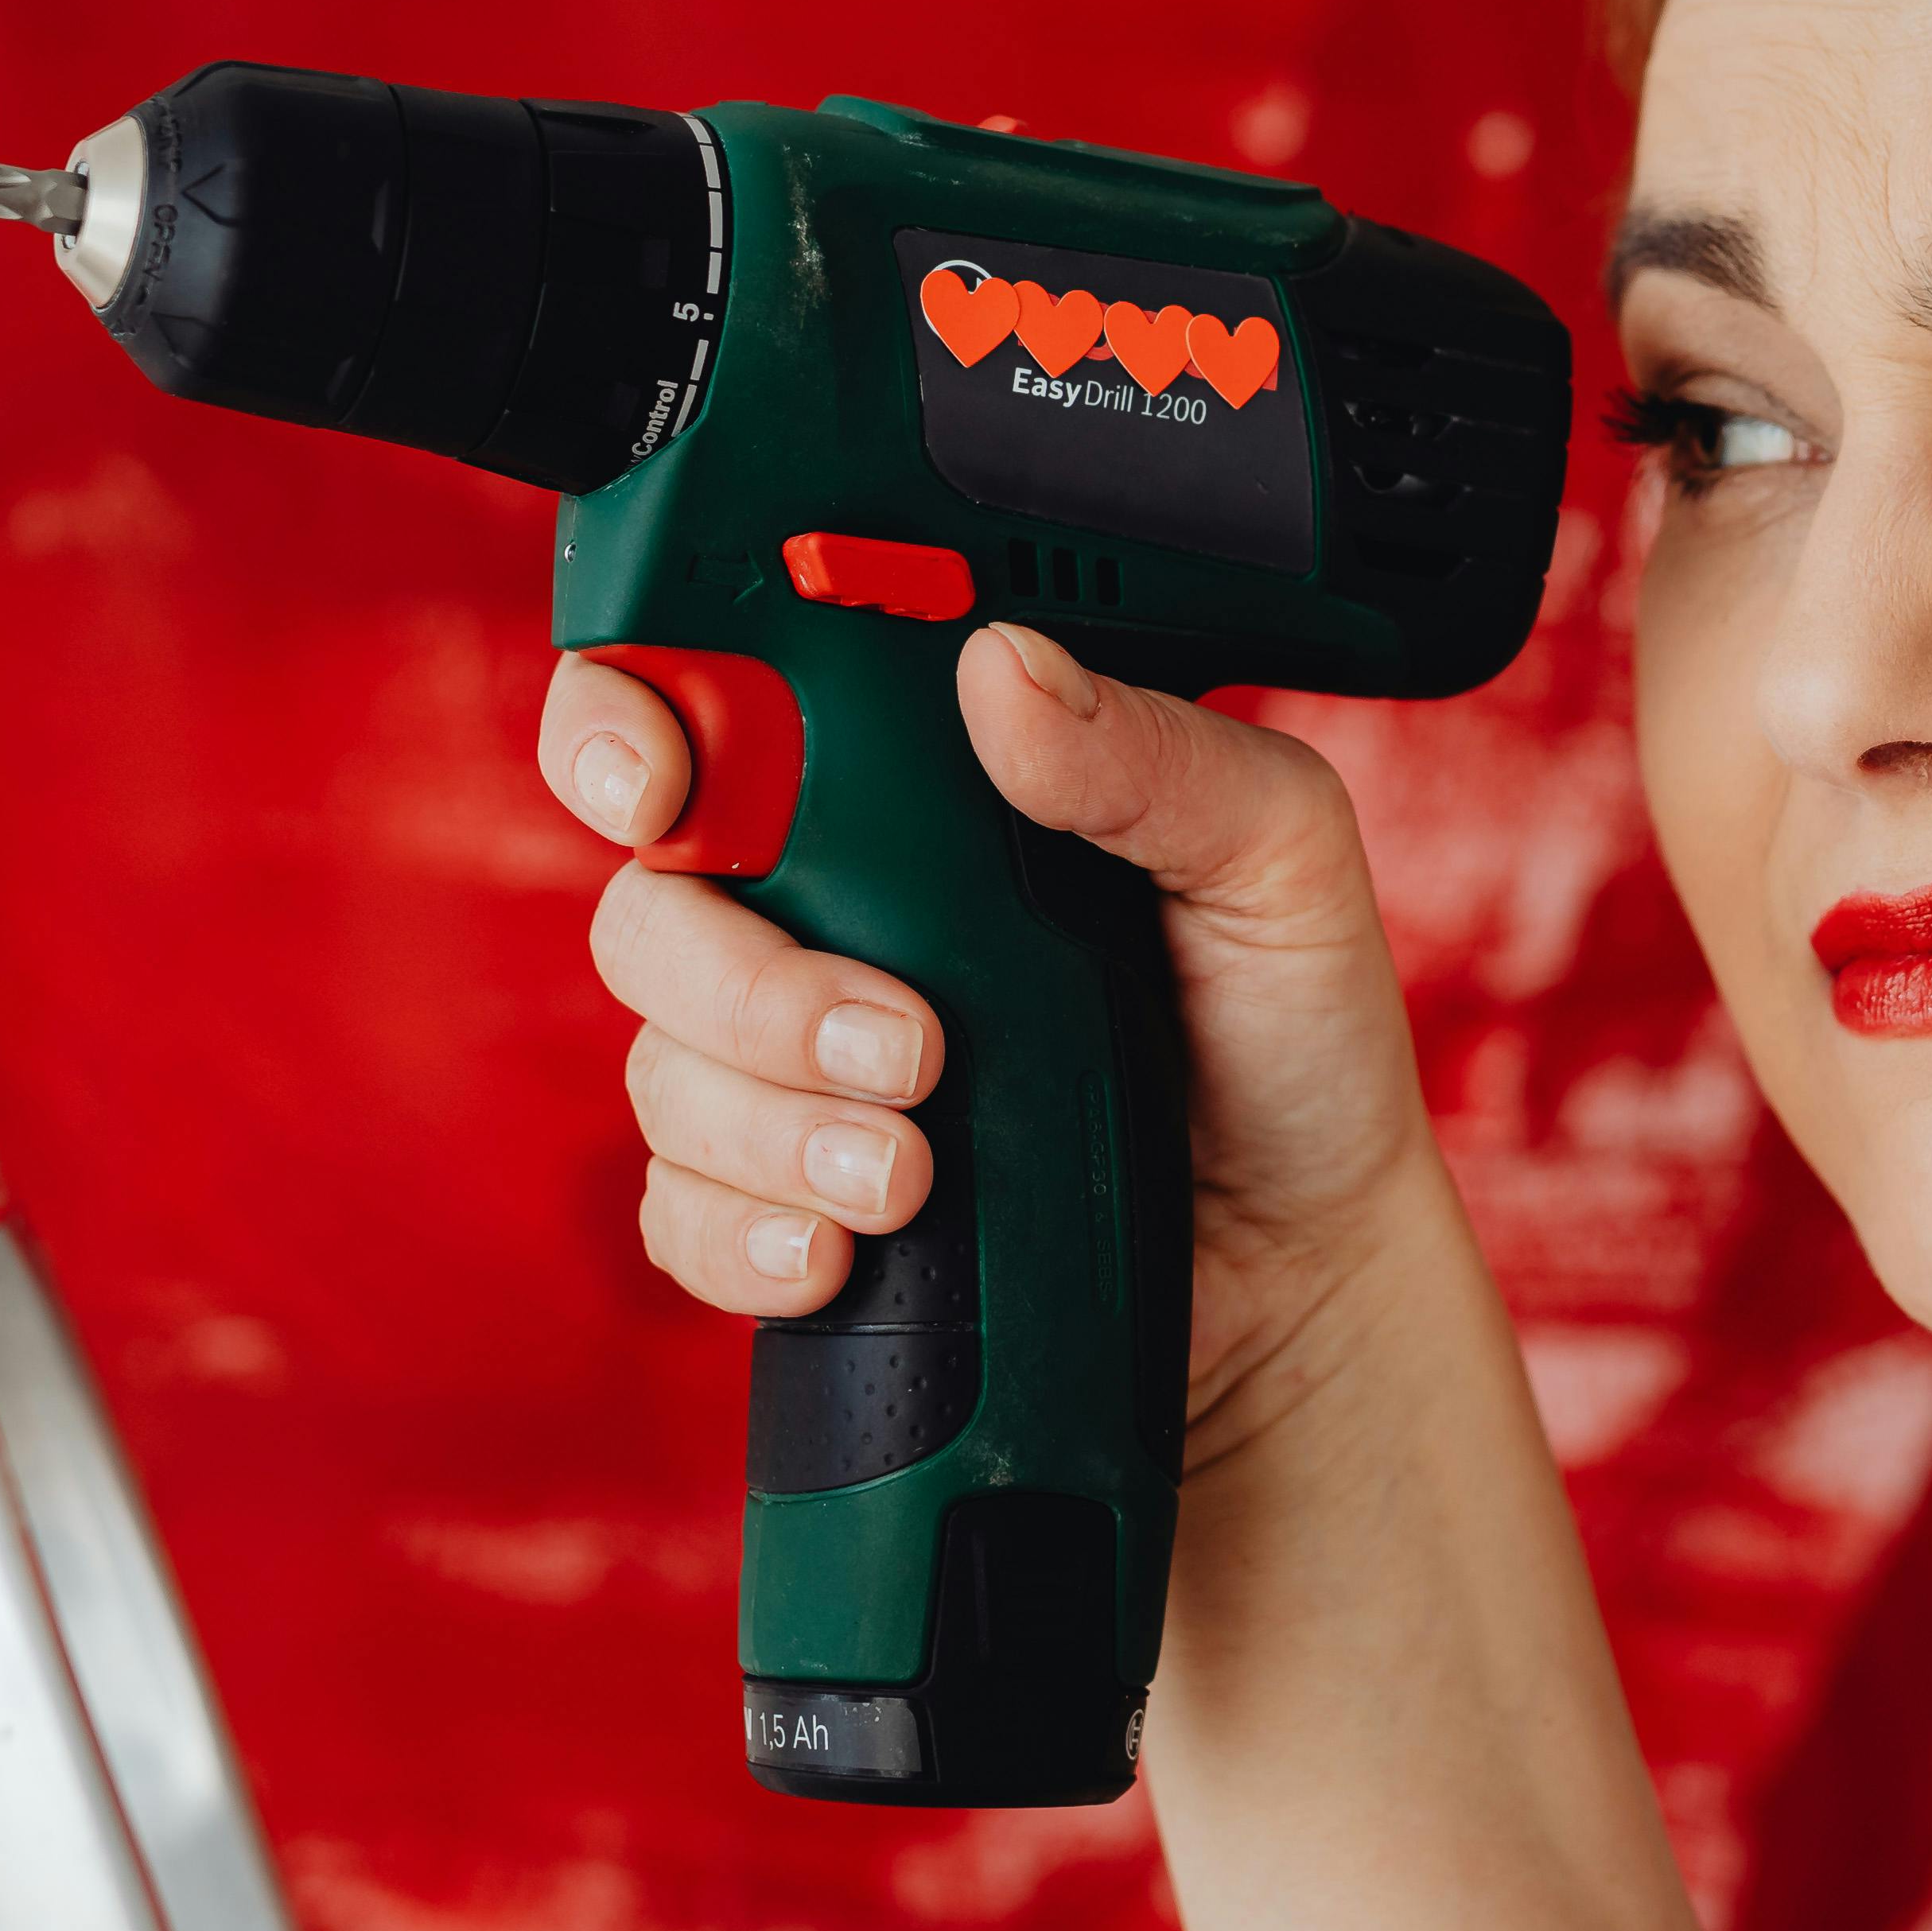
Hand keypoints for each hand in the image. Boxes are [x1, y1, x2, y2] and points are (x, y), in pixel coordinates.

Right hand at [537, 623, 1458, 1449]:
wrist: (1303, 1262)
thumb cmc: (1289, 1034)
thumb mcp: (1272, 856)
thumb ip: (1151, 756)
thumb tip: (1005, 668)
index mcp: (919, 792)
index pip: (710, 711)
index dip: (629, 724)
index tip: (651, 782)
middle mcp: (829, 914)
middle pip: (655, 911)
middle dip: (747, 988)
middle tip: (903, 1046)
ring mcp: (792, 1066)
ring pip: (665, 1070)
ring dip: (769, 1127)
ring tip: (912, 1174)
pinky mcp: (790, 1203)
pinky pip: (683, 1214)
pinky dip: (744, 1238)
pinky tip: (838, 1252)